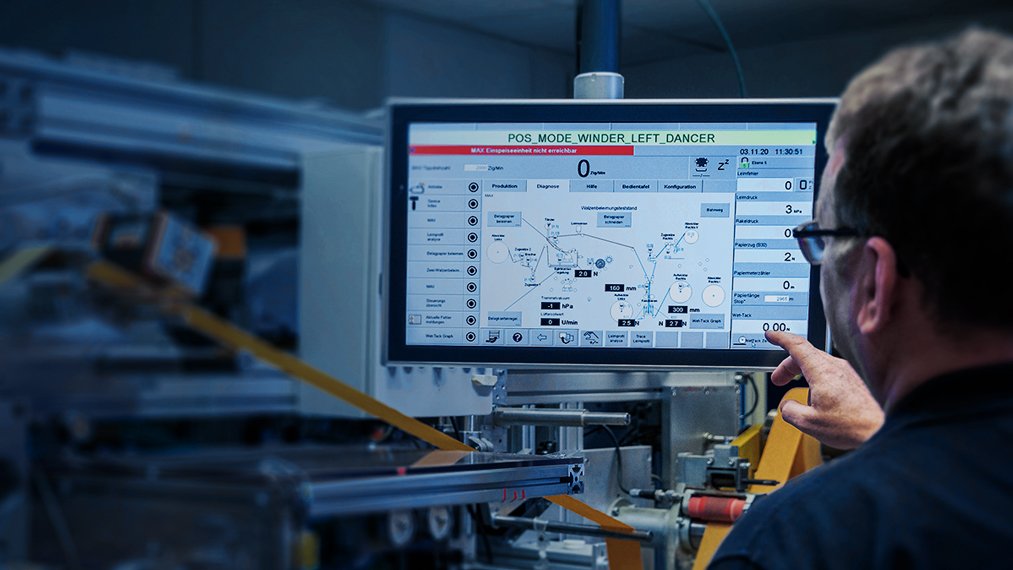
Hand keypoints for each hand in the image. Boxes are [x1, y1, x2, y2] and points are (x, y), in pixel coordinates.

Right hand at [765, 330, 884, 448]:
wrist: (884, 430)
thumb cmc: (852, 426)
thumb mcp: (809, 423)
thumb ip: (789, 411)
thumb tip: (786, 406)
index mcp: (821, 371)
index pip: (796, 345)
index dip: (780, 338)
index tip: (771, 335)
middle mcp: (836, 366)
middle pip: (805, 355)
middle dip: (788, 365)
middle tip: (778, 380)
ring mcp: (848, 372)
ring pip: (819, 364)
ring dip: (804, 374)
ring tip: (801, 396)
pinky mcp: (856, 380)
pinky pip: (831, 373)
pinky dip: (818, 380)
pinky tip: (820, 400)